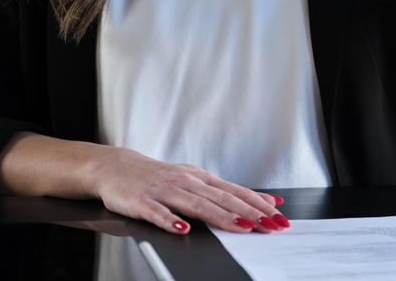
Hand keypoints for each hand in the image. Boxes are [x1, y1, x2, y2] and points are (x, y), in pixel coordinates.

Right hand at [89, 146, 289, 235]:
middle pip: (222, 199)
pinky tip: (182, 230)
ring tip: (241, 228)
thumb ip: (227, 192)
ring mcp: (165, 191)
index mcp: (202, 179)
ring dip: (220, 217)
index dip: (259, 205)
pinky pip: (158, 213)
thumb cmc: (160, 177)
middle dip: (249, 213)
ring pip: (196, 205)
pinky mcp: (142, 201)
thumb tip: (265, 200)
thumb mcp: (196, 180)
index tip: (279, 216)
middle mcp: (187, 182)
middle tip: (270, 225)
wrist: (116, 166)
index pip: (236, 193)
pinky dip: (170, 221)